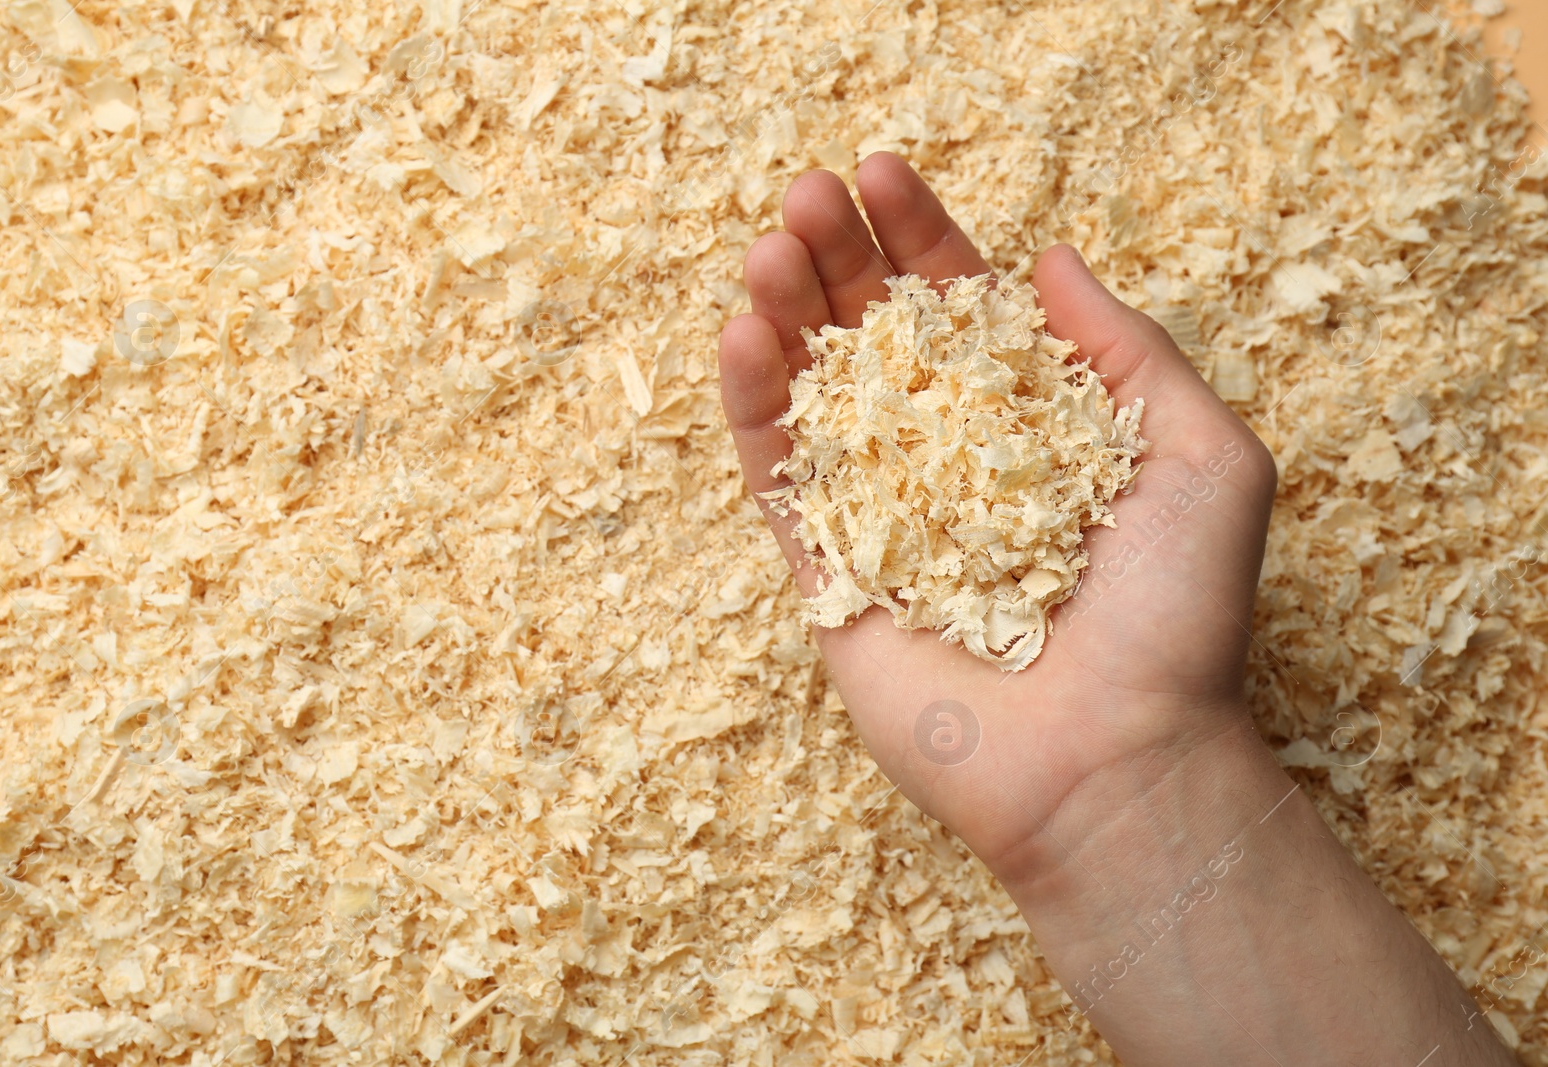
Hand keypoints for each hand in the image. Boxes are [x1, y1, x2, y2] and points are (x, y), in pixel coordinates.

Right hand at [716, 153, 1277, 882]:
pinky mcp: (830, 578)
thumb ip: (1129, 349)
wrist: (1115, 759)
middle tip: (809, 193)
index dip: (921, 237)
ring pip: (816, 396)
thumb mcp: (1199, 454)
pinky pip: (779, 481)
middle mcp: (950, 463)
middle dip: (841, 259)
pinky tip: (744, 336)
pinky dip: (755, 408)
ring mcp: (884, 519)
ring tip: (770, 245)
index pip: (960, 312)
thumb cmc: (1176, 617)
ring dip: (786, 315)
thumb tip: (1050, 260)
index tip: (884, 171)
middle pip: (875, 339)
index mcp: (1029, 426)